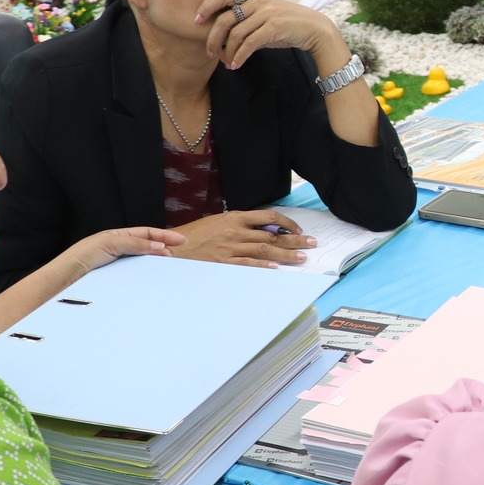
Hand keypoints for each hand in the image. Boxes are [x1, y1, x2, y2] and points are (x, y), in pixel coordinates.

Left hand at [59, 226, 182, 280]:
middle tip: (173, 258)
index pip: (148, 234)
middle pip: (148, 247)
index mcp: (120, 235)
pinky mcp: (118, 278)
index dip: (165, 236)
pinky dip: (146, 276)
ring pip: (144, 262)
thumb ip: (135, 244)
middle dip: (163, 250)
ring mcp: (120, 263)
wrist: (68, 275)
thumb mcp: (111, 242)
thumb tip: (158, 246)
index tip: (181, 241)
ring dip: (155, 264)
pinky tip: (151, 279)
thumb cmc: (84, 254)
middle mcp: (121, 249)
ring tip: (165, 268)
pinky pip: (137, 275)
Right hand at [171, 209, 317, 268]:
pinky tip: (277, 268)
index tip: (298, 230)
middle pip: (272, 234)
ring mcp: (230, 248)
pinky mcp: (224, 263)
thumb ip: (239, 225)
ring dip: (286, 254)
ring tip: (302, 257)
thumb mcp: (218, 222)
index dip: (286, 223)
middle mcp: (235, 231)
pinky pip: (248, 264)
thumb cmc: (195, 235)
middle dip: (295, 239)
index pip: (268, 217)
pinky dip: (264, 266)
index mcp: (235, 218)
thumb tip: (263, 230)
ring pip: (264, 249)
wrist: (172, 247)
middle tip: (312, 243)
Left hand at [193, 0, 343, 70]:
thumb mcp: (265, 18)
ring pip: (236, 34)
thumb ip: (246, 23)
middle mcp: (258, 1)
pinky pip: (249, 43)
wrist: (315, 29)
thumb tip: (224, 39)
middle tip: (208, 52)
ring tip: (226, 64)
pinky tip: (236, 65)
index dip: (207, 6)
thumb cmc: (288, 26)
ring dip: (227, 52)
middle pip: (224, 18)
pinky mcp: (274, 27)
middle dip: (213, 38)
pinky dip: (240, 56)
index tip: (197, 20)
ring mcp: (266, 13)